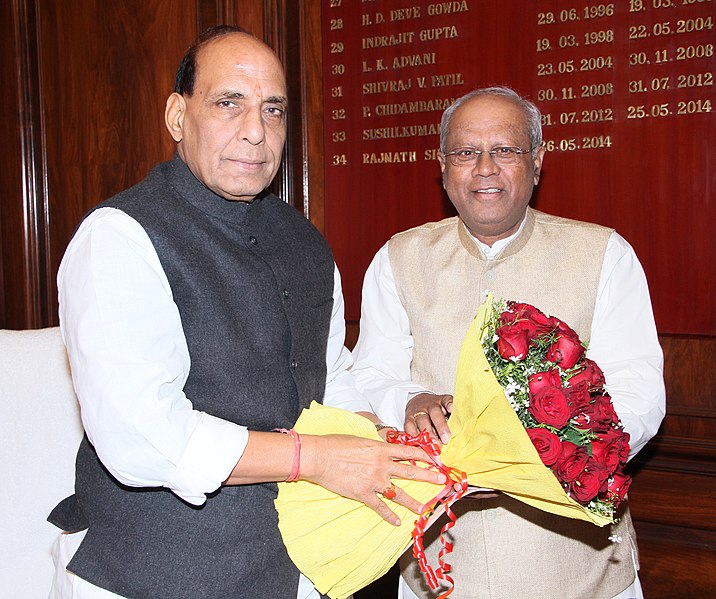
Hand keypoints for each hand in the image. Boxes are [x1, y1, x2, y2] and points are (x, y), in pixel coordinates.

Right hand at [300, 434, 447, 525]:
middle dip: (428, 476)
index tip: (435, 459)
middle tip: (441, 480)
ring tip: (423, 509)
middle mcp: (381, 465)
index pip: (409, 451)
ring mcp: (374, 481)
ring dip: (412, 502)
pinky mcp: (363, 494)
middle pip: (410, 471)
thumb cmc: (336, 444)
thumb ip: (375, 445)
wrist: (320, 457)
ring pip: (399, 493)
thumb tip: (383, 447)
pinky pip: (380, 507)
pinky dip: (389, 516)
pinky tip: (397, 522)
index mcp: (381, 449)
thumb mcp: (360, 439)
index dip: (424, 455)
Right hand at [404, 393, 452, 445]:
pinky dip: (413, 435)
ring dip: (428, 434)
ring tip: (434, 445)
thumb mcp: (447, 411)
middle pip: (435, 413)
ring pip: (422, 421)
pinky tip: (419, 443)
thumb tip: (461, 431)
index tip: (451, 409)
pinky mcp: (408, 418)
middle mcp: (430, 404)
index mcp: (442, 401)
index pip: (447, 400)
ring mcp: (418, 411)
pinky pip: (409, 426)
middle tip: (446, 439)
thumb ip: (453, 418)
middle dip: (440, 426)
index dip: (449, 404)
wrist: (419, 403)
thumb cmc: (438, 411)